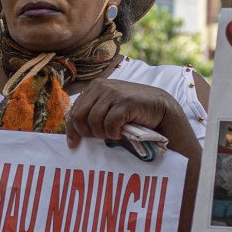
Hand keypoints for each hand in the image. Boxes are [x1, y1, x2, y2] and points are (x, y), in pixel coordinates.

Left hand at [65, 79, 198, 158]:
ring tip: (113, 134)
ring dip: (103, 133)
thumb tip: (72, 133)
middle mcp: (101, 86)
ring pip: (94, 121)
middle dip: (87, 132)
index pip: (74, 110)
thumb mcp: (108, 109)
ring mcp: (113, 92)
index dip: (71, 130)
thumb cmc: (132, 112)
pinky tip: (121, 132)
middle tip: (100, 138)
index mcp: (94, 87)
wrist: (160, 108)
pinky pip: (109, 123)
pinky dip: (114, 133)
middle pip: (79, 116)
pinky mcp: (125, 102)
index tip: (73, 144)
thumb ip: (92, 114)